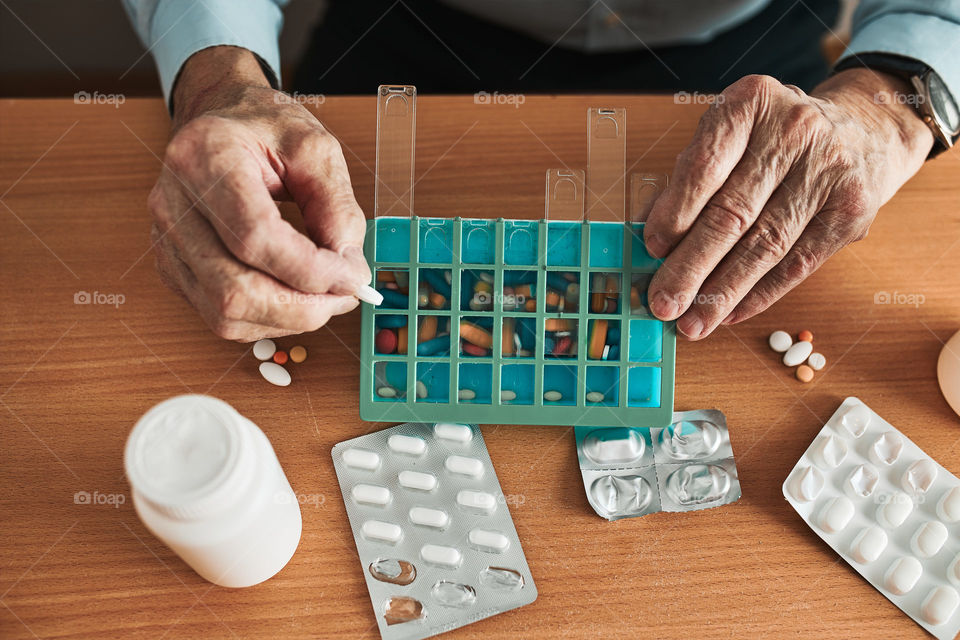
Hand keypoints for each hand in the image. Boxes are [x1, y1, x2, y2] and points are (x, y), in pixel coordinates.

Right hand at [148, 46, 370, 340]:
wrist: (222, 119)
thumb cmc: (265, 129)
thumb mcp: (316, 149)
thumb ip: (337, 207)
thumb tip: (348, 269)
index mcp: (205, 158)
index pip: (255, 237)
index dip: (310, 270)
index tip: (353, 276)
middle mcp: (173, 203)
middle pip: (234, 289)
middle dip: (302, 306)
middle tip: (347, 294)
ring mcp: (167, 240)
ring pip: (225, 313)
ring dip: (288, 319)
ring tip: (326, 296)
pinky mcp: (173, 267)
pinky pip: (220, 317)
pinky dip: (268, 319)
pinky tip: (295, 297)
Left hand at [643, 70, 933, 338]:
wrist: (862, 130)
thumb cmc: (773, 139)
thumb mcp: (729, 137)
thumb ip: (687, 180)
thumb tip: (648, 236)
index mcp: (750, 103)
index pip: (705, 165)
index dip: (675, 213)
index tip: (652, 249)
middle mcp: (794, 131)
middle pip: (733, 212)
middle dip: (691, 266)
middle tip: (663, 302)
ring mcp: (828, 170)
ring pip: (765, 245)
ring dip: (723, 292)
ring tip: (692, 322)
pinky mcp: (851, 210)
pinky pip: (797, 263)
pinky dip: (760, 294)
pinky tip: (730, 313)